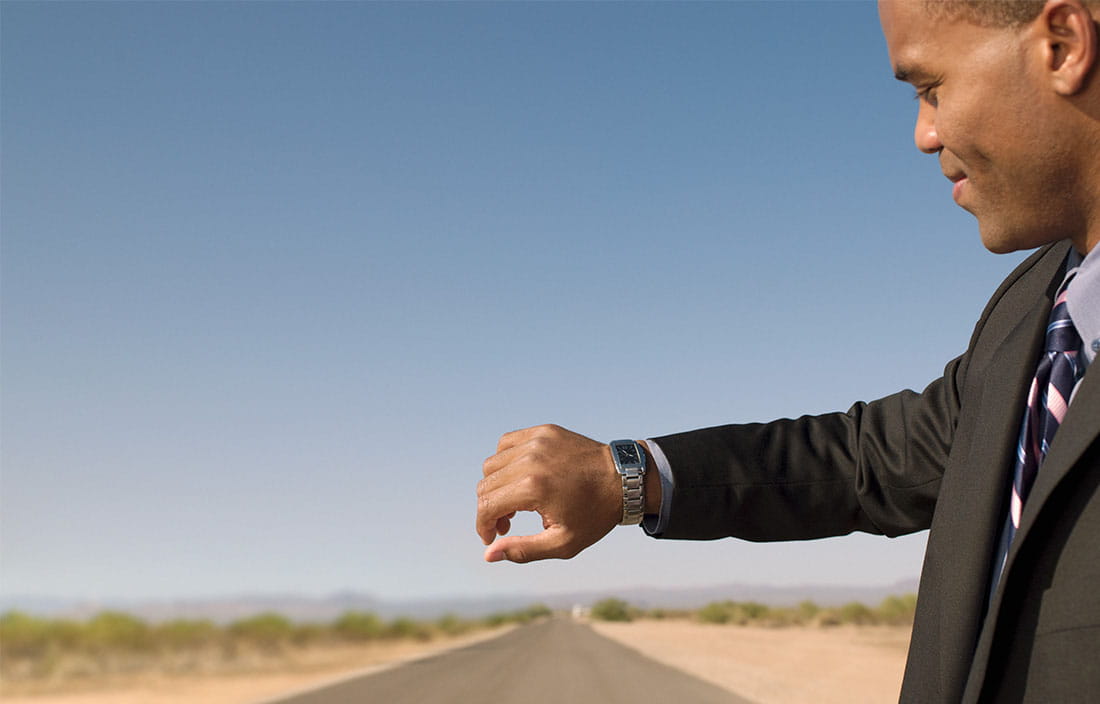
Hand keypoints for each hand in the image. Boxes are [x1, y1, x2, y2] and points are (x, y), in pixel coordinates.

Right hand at [476, 424, 620, 562]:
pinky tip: (520, 477)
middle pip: (486, 485)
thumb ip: (522, 550)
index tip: (492, 538)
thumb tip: (488, 555)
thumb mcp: (562, 543)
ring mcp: (536, 441)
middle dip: (489, 510)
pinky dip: (505, 462)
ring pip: (492, 464)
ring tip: (515, 502)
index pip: (486, 506)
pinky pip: (506, 444)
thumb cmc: (595, 515)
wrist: (624, 480)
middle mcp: (530, 459)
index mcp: (533, 487)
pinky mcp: (542, 431)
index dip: (482, 527)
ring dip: (496, 486)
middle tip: (507, 525)